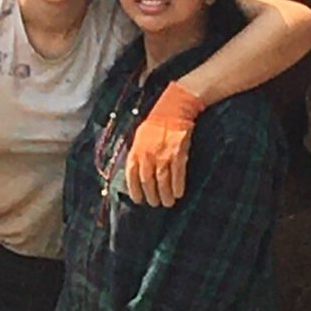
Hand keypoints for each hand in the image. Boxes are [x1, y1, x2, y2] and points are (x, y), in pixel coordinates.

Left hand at [126, 82, 203, 206]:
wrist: (174, 107)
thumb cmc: (156, 121)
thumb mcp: (140, 135)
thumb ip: (137, 153)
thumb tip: (135, 172)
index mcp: (136, 150)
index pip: (131, 176)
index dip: (135, 190)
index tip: (138, 200)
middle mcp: (147, 155)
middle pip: (147, 182)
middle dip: (151, 196)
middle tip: (155, 204)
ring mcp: (163, 155)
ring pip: (162, 182)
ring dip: (165, 195)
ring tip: (168, 203)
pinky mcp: (178, 154)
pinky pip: (177, 175)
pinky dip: (178, 187)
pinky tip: (179, 193)